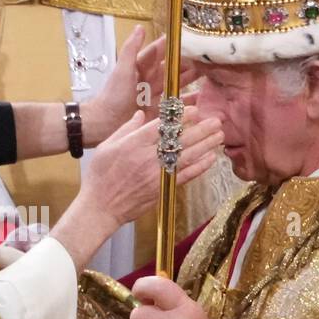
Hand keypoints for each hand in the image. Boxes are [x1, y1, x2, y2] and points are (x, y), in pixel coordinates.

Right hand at [77, 106, 223, 230]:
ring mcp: (157, 174)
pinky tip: (211, 158)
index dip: (180, 117)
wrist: (101, 207)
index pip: (161, 127)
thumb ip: (125, 129)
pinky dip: (200, 167)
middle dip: (200, 129)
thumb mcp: (106, 147)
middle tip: (216, 120)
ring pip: (186, 157)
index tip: (194, 110)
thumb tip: (141, 115)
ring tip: (219, 136)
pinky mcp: (162, 188)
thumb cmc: (99, 176)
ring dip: (205, 146)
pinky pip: (185, 176)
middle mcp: (147, 158)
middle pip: (179, 140)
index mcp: (132, 144)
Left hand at [83, 28, 200, 144]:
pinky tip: (201, 99)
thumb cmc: (112, 95)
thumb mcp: (123, 69)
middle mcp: (149, 79)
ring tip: (208, 74)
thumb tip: (140, 27)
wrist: (104, 123)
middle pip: (172, 68)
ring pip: (176, 84)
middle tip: (206, 56)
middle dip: (188, 62)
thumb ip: (131, 49)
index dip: (173, 45)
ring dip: (190, 79)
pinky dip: (187, 102)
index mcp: (141, 67)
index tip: (190, 38)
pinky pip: (175, 104)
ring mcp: (154, 95)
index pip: (160, 51)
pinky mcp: (157, 111)